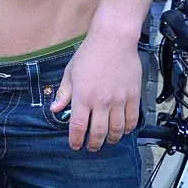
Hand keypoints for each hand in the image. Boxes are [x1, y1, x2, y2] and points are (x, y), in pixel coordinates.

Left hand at [50, 33, 140, 150]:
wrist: (113, 39)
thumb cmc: (89, 54)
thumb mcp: (70, 72)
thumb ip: (63, 93)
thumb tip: (54, 110)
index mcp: (83, 96)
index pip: (78, 127)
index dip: (76, 140)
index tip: (75, 145)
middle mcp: (101, 101)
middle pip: (98, 133)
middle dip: (93, 145)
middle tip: (91, 147)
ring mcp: (119, 100)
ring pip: (116, 130)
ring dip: (110, 139)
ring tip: (106, 141)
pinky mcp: (133, 96)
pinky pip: (132, 120)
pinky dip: (127, 129)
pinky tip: (122, 130)